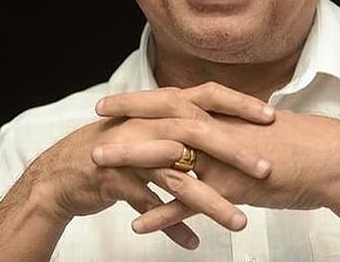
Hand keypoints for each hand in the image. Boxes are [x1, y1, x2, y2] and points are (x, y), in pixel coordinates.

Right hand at [28, 83, 274, 248]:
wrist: (67, 170)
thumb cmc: (119, 146)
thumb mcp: (153, 126)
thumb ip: (185, 121)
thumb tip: (226, 122)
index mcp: (163, 106)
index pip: (208, 95)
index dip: (240, 103)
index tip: (272, 116)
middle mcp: (151, 123)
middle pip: (199, 133)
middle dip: (235, 152)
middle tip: (265, 171)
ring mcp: (133, 151)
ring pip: (179, 177)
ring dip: (210, 202)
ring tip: (238, 222)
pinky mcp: (118, 180)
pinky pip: (151, 206)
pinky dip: (171, 226)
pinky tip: (191, 244)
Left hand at [96, 98, 339, 232]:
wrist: (329, 159)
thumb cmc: (297, 144)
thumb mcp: (257, 130)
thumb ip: (231, 128)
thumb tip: (214, 128)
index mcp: (224, 114)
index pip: (175, 100)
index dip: (142, 100)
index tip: (114, 101)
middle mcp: (219, 129)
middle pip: (163, 120)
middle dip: (127, 119)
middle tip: (95, 121)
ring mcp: (224, 156)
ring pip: (170, 156)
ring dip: (132, 161)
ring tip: (98, 167)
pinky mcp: (234, 185)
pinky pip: (192, 200)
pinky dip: (163, 211)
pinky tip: (139, 222)